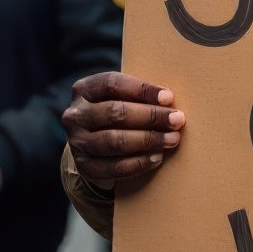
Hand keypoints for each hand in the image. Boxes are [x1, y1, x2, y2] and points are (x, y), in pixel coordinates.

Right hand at [63, 72, 184, 191]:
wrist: (93, 148)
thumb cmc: (116, 114)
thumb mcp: (120, 97)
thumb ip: (139, 95)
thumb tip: (167, 99)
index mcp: (83, 90)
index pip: (112, 84)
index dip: (142, 89)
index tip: (168, 97)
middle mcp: (75, 115)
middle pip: (115, 112)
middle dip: (151, 116)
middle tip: (177, 120)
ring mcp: (77, 143)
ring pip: (115, 141)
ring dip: (148, 140)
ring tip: (172, 139)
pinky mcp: (85, 167)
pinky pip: (115, 167)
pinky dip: (139, 162)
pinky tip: (157, 157)